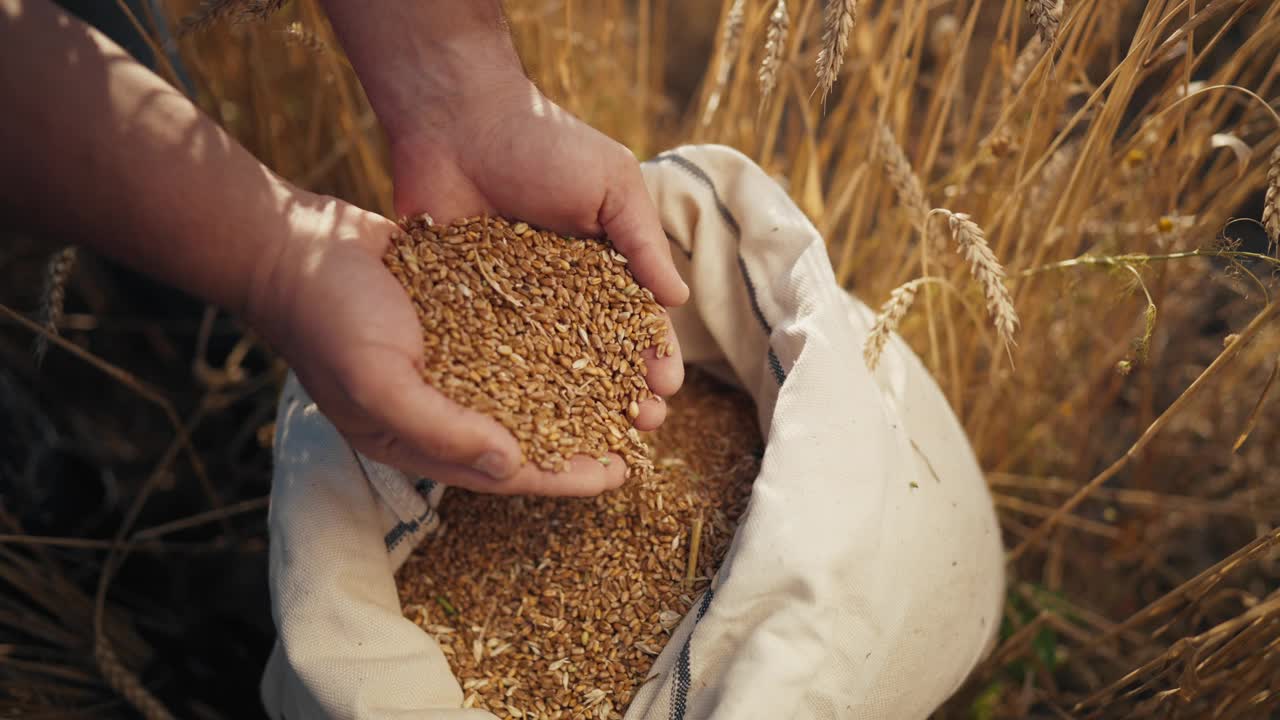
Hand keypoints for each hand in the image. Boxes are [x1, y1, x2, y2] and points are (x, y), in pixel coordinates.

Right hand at [249, 194, 632, 495]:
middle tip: (640, 433)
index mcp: (417, 438)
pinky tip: (593, 334)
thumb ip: (442, 430)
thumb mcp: (379, 383)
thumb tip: (513, 464)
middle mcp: (439, 406)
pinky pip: (515, 343)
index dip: (564, 475)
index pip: (505, 472)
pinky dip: (553, 345)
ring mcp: (448, 364)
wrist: (296, 245)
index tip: (619, 473)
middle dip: (583, 438)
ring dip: (577, 391)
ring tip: (628, 387)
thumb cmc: (327, 320)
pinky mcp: (456, 322)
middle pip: (526, 434)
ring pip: (527, 389)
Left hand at [388, 80, 687, 433]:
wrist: (456, 119)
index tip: (666, 388)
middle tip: (639, 426)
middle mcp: (564, 292)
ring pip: (551, 368)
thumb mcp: (611, 183)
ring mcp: (515, 305)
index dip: (654, 356)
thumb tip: (677, 300)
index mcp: (605, 263)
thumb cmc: (543, 142)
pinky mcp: (466, 308)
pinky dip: (511, 390)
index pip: (637, 321)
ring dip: (577, 406)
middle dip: (624, 393)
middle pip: (600, 356)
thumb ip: (642, 240)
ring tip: (595, 438)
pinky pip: (492, 356)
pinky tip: (526, 422)